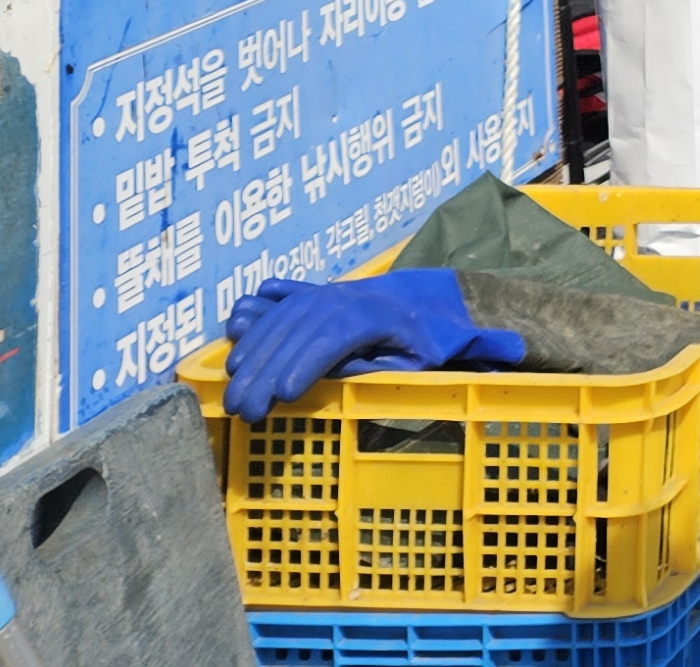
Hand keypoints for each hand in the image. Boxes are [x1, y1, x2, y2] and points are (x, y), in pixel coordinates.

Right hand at [221, 273, 526, 418]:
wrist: (434, 299)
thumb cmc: (436, 338)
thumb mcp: (442, 357)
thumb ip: (435, 364)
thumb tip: (469, 364)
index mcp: (383, 313)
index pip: (338, 334)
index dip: (308, 363)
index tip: (282, 395)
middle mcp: (352, 296)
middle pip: (302, 327)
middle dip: (268, 367)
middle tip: (242, 408)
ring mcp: (332, 291)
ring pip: (286, 314)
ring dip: (255, 346)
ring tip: (231, 386)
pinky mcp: (318, 293)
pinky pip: (284, 297)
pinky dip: (259, 309)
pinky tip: (235, 324)